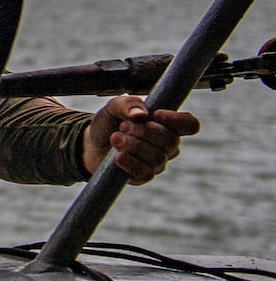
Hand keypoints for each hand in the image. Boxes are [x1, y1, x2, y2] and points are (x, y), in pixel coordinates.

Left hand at [82, 94, 200, 184]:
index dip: (179, 120)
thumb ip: (128, 104)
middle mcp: (167, 145)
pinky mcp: (143, 176)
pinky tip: (118, 156)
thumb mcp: (114, 107)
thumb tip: (141, 115)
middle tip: (123, 126)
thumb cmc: (109, 123)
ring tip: (115, 138)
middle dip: (144, 132)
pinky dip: (130, 163)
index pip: (190, 125)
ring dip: (133, 146)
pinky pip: (146, 173)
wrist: (90, 144)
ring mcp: (157, 162)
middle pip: (171, 140)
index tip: (157, 115)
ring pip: (158, 157)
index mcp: (167, 125)